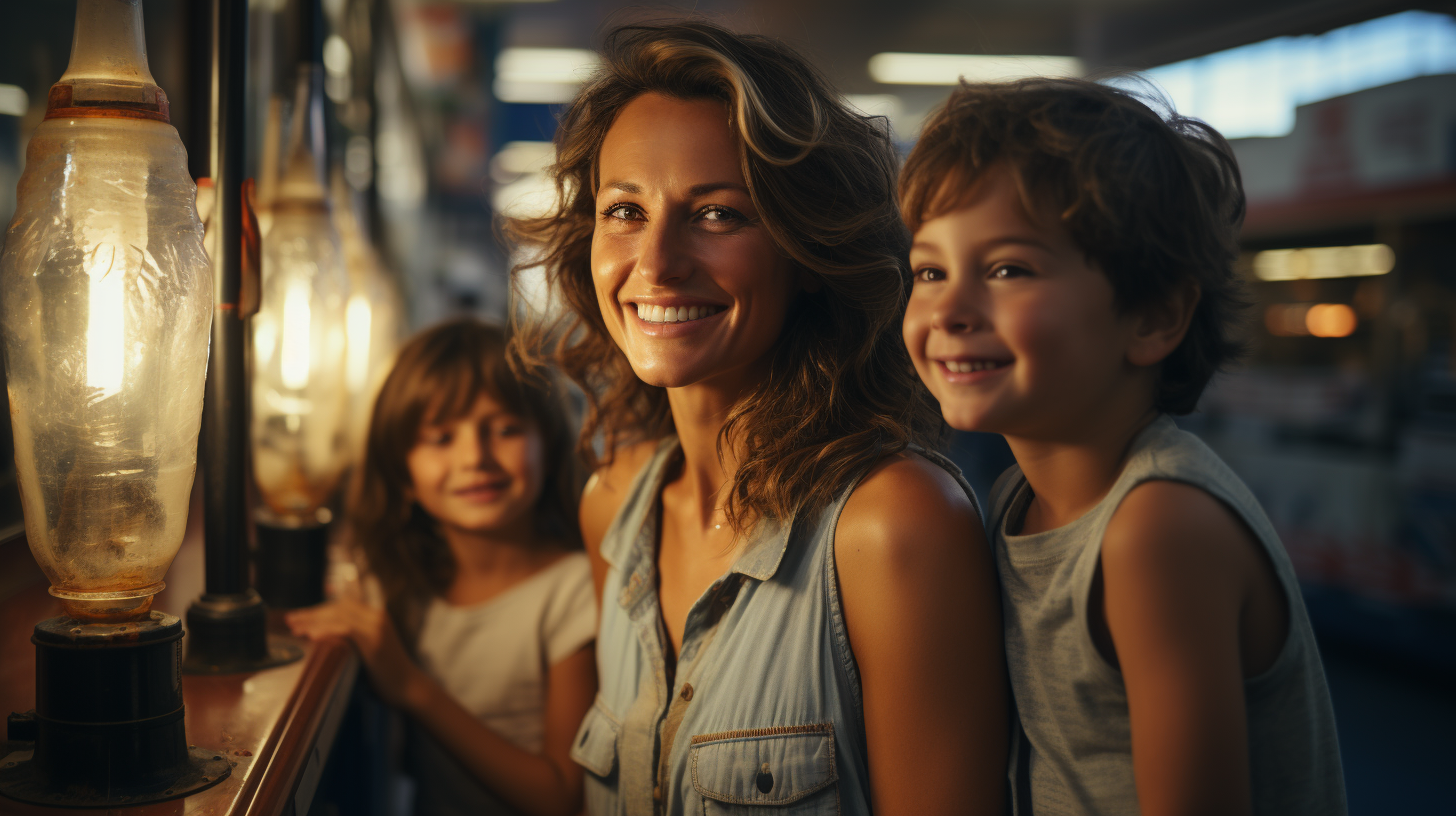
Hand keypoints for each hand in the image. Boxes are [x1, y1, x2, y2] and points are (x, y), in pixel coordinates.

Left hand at [285, 599, 425, 710]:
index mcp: (376, 616)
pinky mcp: (375, 640)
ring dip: (313, 620)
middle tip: (289, 620)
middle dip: (311, 613)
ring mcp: (377, 627)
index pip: (342, 605)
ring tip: (294, 628)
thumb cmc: (388, 674)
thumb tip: (326, 639)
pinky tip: (312, 636)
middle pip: (338, 607)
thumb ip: (353, 640)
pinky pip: (346, 629)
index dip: (318, 609)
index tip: (298, 618)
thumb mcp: (370, 650)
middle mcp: (377, 616)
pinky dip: (327, 630)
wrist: (409, 687)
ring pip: (339, 615)